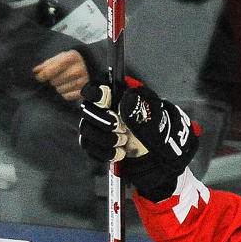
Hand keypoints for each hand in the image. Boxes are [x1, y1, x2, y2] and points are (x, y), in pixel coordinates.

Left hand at [34, 50, 89, 100]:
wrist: (92, 66)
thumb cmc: (74, 62)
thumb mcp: (62, 57)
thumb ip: (48, 64)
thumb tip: (36, 70)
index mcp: (70, 58)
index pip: (49, 71)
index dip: (41, 76)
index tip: (40, 77)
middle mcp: (77, 70)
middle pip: (54, 81)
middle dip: (53, 80)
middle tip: (59, 77)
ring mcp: (82, 81)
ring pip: (59, 90)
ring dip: (60, 87)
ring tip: (66, 82)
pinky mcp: (84, 91)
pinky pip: (67, 96)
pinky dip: (66, 93)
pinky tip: (70, 88)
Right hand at [77, 82, 199, 200]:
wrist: (153, 145)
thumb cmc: (152, 122)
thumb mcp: (154, 112)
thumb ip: (141, 106)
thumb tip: (125, 103)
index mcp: (112, 95)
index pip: (93, 88)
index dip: (94, 93)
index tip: (105, 100)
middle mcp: (98, 109)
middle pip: (86, 111)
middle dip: (104, 121)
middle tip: (121, 127)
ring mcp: (94, 126)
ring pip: (86, 131)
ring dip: (106, 139)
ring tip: (124, 140)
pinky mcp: (94, 143)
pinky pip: (90, 148)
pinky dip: (107, 153)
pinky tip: (121, 153)